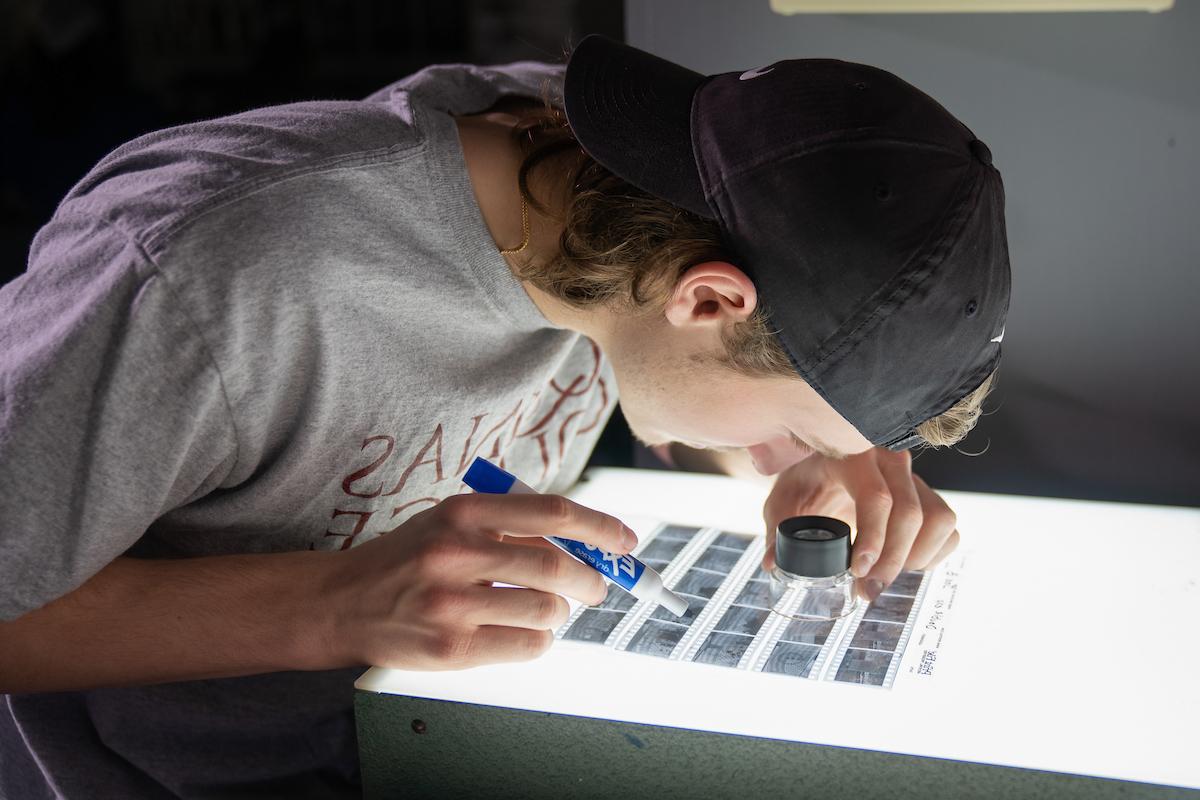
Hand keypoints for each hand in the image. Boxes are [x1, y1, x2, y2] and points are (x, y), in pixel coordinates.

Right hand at [322, 492, 635, 669]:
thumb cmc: (406, 560)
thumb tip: (584, 541)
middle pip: (557, 565)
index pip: (554, 513)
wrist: (341, 602)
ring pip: (546, 609)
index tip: (624, 541)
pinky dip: (539, 640)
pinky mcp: (452, 647)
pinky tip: (521, 631)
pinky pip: (527, 646)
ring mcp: (453, 603)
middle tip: (597, 587)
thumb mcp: (450, 522)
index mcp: (464, 511)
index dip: (600, 527)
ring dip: (560, 612)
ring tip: (546, 609)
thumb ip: (508, 525)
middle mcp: (457, 552)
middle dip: (592, 580)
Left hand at [761, 448, 957, 600]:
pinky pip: (948, 528)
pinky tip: (902, 563)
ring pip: (939, 519)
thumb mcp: (784, 500)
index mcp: (853, 455)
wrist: (824, 465)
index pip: (877, 496)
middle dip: (892, 561)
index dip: (874, 538)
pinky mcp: (929, 495)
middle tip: (868, 590)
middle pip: (911, 513)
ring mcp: (914, 477)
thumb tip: (773, 564)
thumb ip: (777, 530)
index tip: (858, 571)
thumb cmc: (805, 481)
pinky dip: (932, 554)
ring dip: (915, 558)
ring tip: (884, 575)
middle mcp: (891, 461)